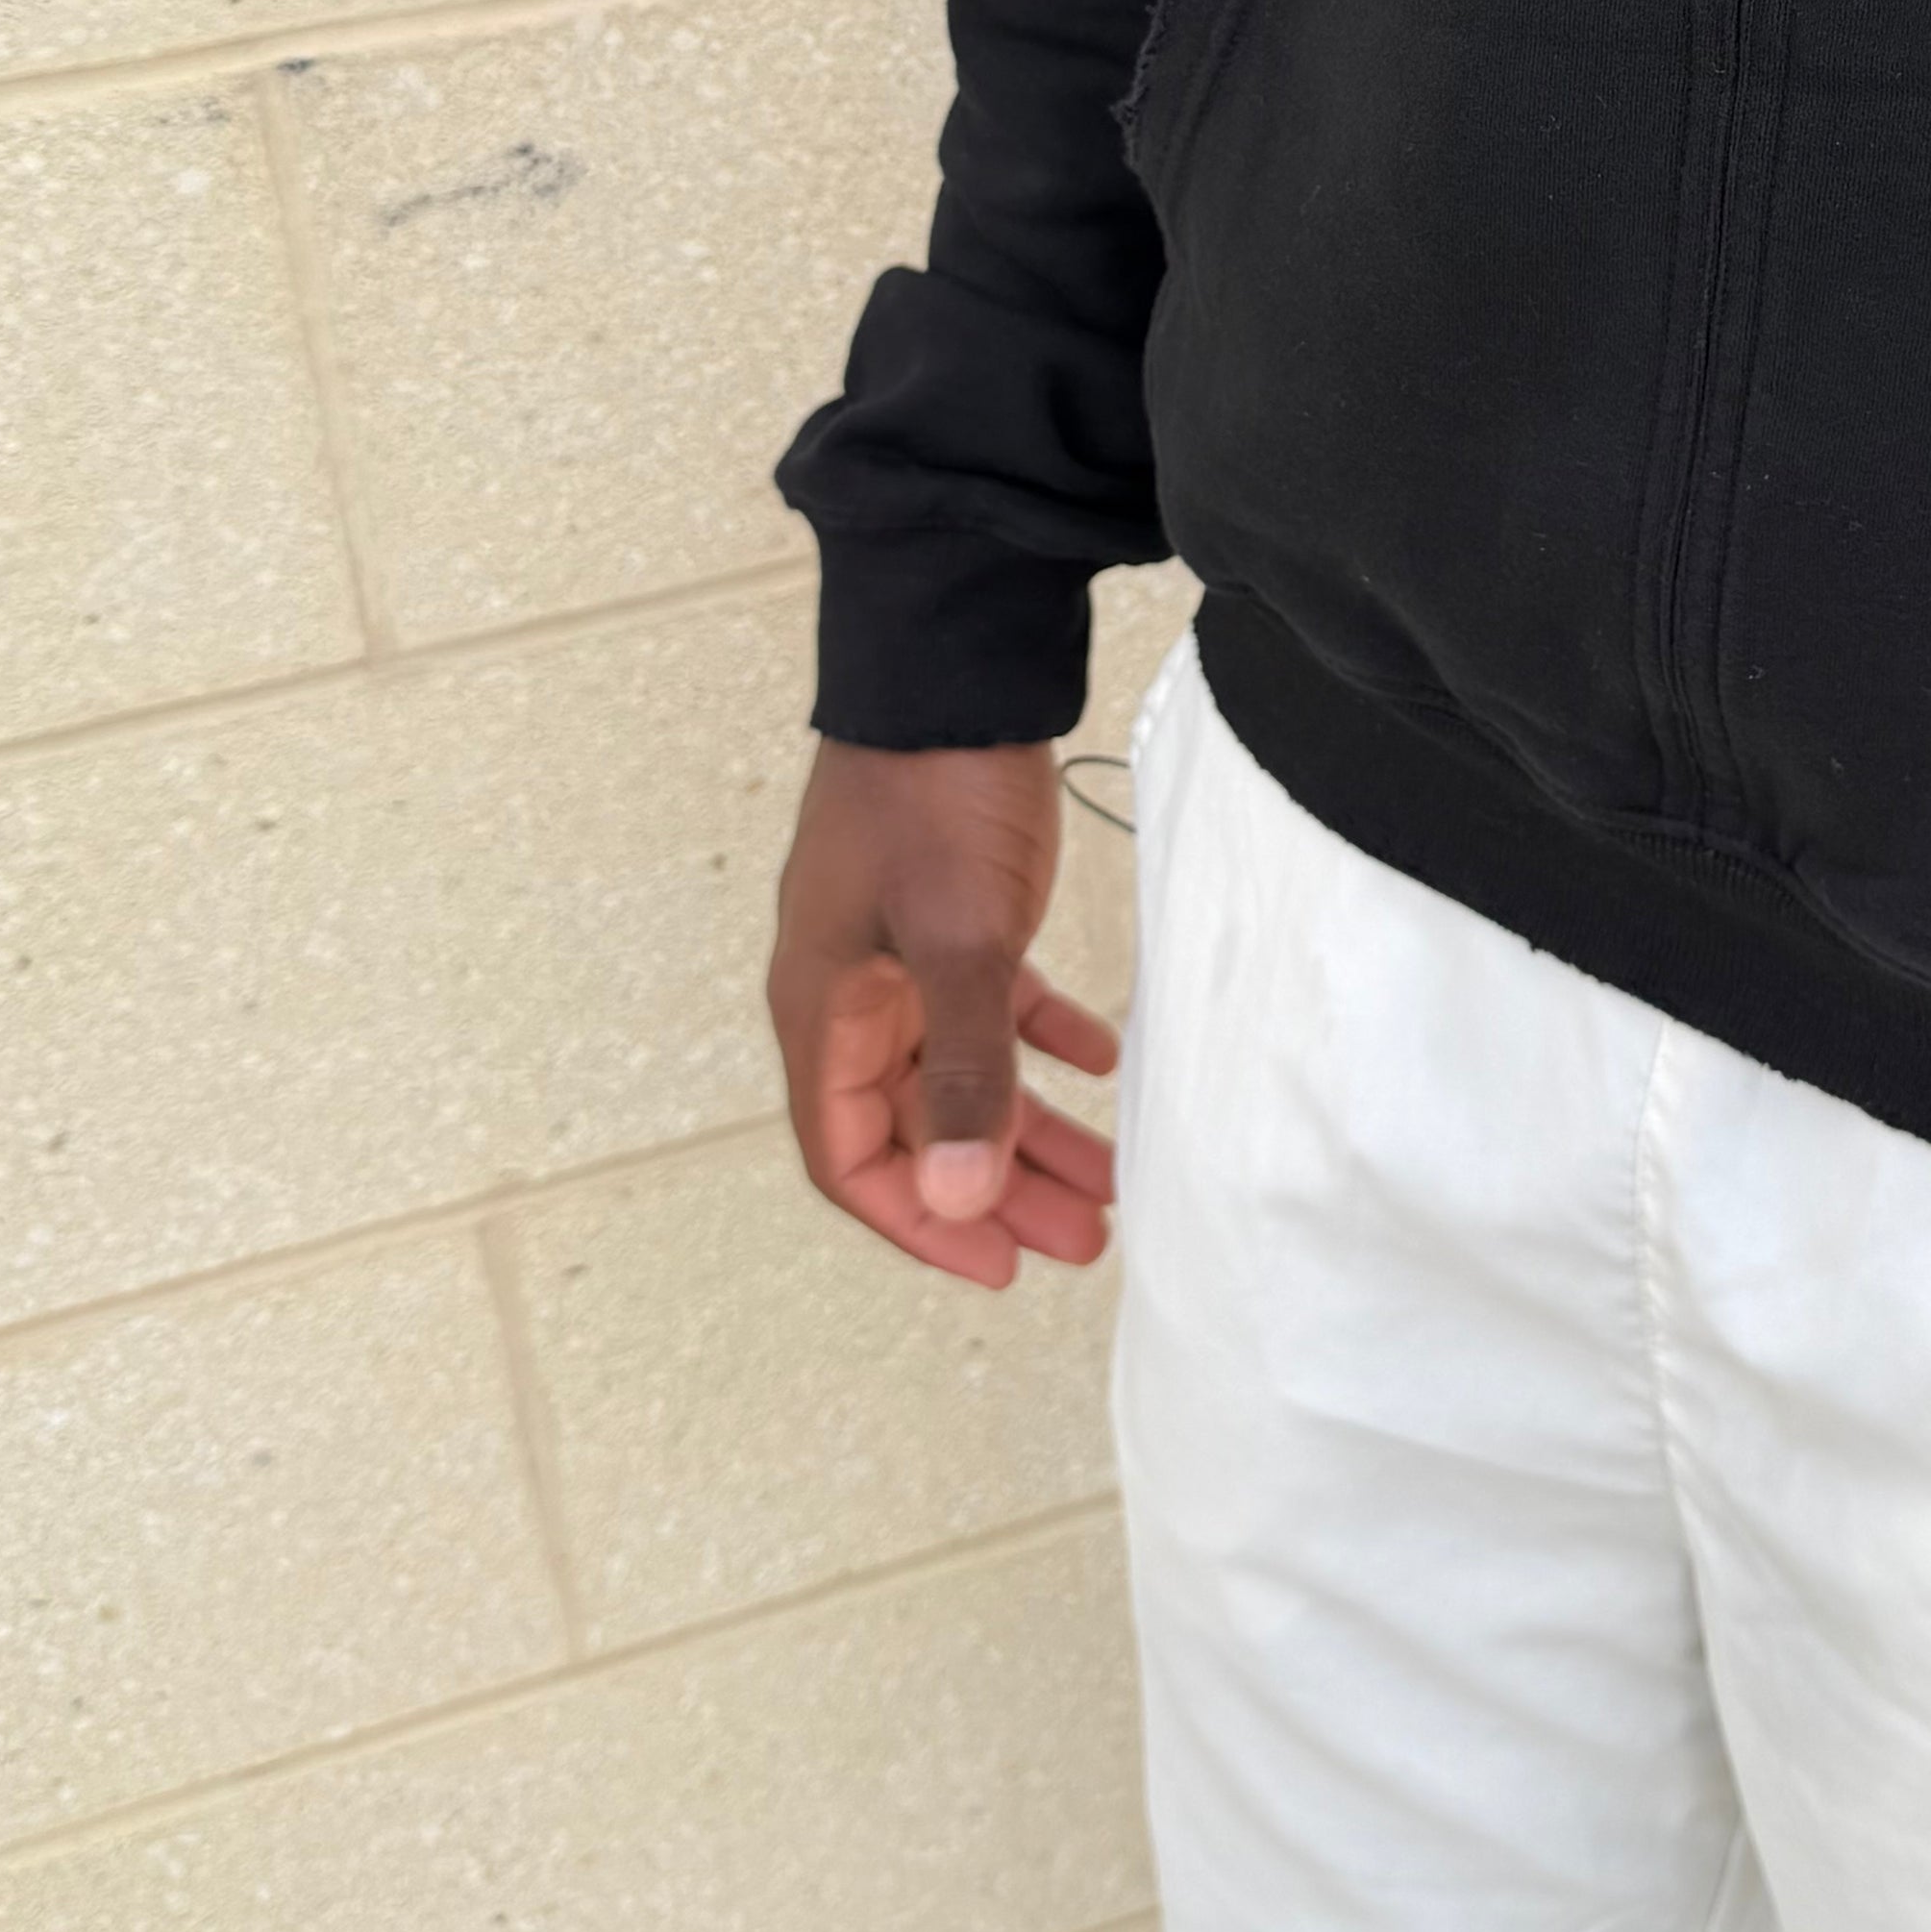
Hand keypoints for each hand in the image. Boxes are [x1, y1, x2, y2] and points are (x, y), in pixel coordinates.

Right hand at [769, 737, 1120, 1289]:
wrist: (950, 666)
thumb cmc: (934, 795)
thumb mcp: (958, 939)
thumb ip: (964, 1070)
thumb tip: (957, 1194)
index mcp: (824, 1011)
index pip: (851, 1157)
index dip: (920, 1220)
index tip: (1000, 1265)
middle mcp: (850, 994)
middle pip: (914, 1127)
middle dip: (995, 1190)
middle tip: (1080, 1241)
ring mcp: (898, 954)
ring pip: (959, 1073)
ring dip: (1028, 1128)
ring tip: (1106, 1181)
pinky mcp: (949, 914)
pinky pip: (990, 1006)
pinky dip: (1044, 1042)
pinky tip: (1104, 1059)